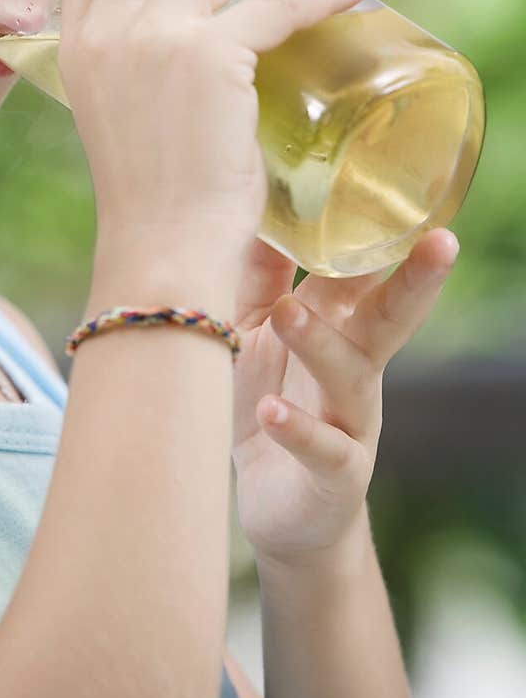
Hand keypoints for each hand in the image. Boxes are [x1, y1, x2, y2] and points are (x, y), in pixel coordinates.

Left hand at [231, 226, 459, 566]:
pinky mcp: (335, 474)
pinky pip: (324, 449)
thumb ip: (260, 274)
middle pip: (392, 317)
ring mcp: (351, 421)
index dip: (382, 235)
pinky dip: (298, 429)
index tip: (396, 188)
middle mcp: (357, 368)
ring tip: (287, 313)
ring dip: (319, 342)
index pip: (368, 272)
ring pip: (351, 375)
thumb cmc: (268, 400)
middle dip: (417, 280)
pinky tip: (271, 412)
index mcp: (341, 327)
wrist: (279, 509)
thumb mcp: (255, 331)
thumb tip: (255, 203)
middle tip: (442, 241)